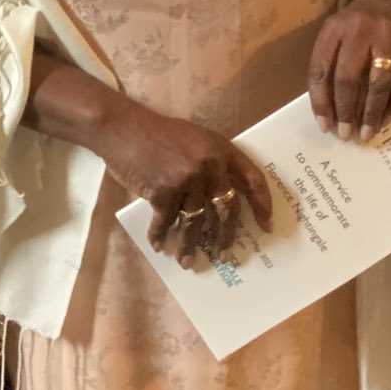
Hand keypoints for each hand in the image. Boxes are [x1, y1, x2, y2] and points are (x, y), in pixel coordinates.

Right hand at [99, 98, 272, 267]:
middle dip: (225, 236)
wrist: (123, 128)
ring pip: (196, 222)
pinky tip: (159, 245)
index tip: (267, 225)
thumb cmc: (159, 134)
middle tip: (224, 255)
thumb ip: (214, 163)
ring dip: (190, 245)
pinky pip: (166, 221)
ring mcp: (187, 179)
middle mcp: (209, 165)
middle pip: (227, 209)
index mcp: (222, 150)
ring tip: (187, 261)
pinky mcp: (163, 191)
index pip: (253, 180)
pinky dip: (160, 235)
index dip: (262, 204)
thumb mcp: (197, 140)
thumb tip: (227, 198)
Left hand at [308, 0, 390, 143]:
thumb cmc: (356, 24)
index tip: (324, 126)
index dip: (321, 102)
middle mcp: (359, 31)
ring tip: (368, 133)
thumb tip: (329, 112)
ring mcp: (388, 36)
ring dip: (373, 112)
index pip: (321, 71)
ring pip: (379, 82)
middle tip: (346, 134)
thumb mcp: (335, 34)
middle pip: (348, 78)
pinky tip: (386, 119)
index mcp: (333, 30)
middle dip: (346, 111)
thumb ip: (329, 64)